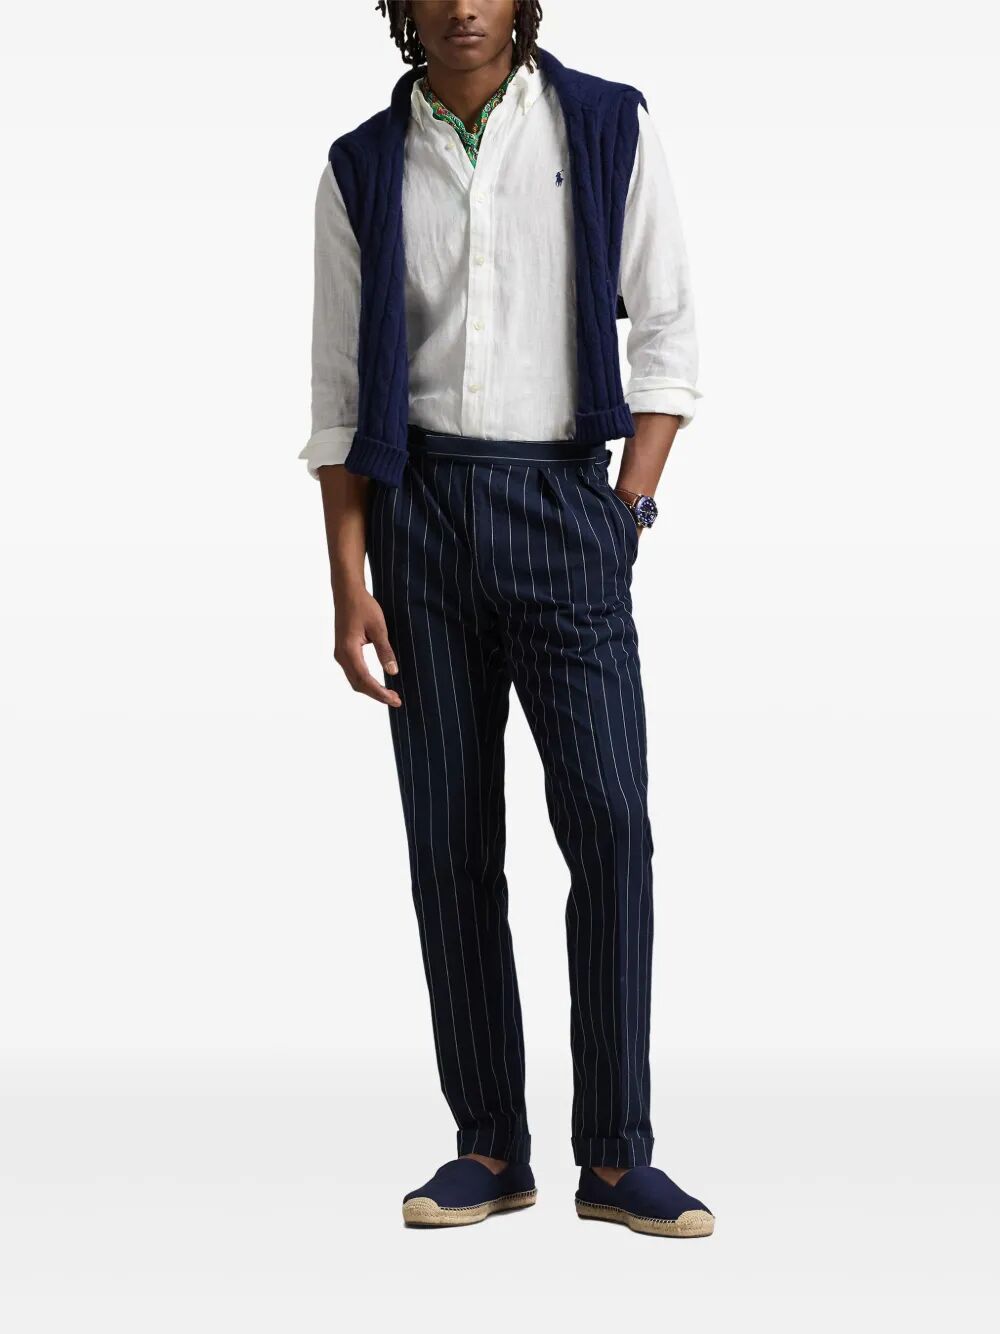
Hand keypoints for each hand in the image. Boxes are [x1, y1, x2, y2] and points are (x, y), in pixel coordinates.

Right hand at [333, 582, 401, 707]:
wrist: (347, 593)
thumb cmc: (363, 606)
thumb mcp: (378, 627)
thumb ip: (385, 650)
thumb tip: (393, 672)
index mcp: (349, 650)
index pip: (365, 679)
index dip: (380, 692)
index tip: (394, 699)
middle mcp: (341, 655)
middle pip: (358, 684)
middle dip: (376, 695)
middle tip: (396, 700)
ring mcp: (340, 654)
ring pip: (355, 680)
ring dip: (371, 689)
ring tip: (389, 695)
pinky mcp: (343, 652)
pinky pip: (353, 673)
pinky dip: (365, 681)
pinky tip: (378, 683)